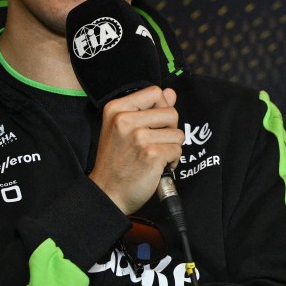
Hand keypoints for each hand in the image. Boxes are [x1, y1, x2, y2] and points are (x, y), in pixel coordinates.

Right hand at [89, 86, 182, 214]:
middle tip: (154, 143)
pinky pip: (177, 150)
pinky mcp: (151, 154)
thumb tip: (170, 93)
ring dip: (171, 147)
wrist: (107, 193)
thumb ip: (148, 109)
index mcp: (116, 108)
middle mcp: (125, 119)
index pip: (155, 92)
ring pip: (178, 133)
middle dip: (170, 130)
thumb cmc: (116, 162)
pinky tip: (157, 166)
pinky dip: (172, 161)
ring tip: (154, 156)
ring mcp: (138, 137)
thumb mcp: (123, 128)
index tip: (154, 123)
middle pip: (171, 112)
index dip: (162, 107)